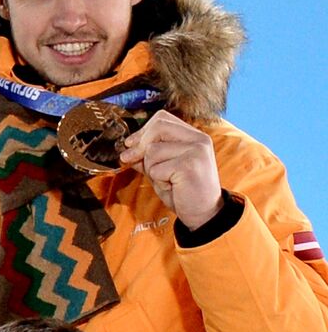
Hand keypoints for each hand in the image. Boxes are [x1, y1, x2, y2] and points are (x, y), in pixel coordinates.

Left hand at [119, 111, 223, 229]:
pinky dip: (158, 180)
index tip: (130, 144)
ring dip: (151, 169)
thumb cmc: (183, 190)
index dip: (142, 130)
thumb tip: (127, 147)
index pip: (162, 118)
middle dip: (140, 146)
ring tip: (167, 179)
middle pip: (158, 127)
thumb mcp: (161, 169)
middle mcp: (198, 139)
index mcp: (194, 136)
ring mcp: (196, 151)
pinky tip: (172, 186)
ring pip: (153, 150)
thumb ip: (148, 156)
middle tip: (132, 161)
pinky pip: (156, 168)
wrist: (203, 213)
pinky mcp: (190, 165)